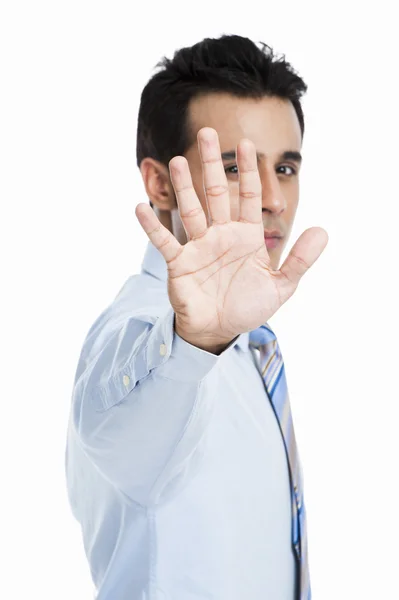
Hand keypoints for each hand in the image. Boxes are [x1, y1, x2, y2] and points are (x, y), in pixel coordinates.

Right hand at [135, 127, 327, 348]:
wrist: (219, 331)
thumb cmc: (247, 307)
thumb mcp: (281, 286)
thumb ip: (300, 260)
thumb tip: (324, 231)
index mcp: (246, 237)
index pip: (248, 196)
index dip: (249, 170)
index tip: (249, 143)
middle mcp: (221, 235)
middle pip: (217, 192)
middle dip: (214, 164)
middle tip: (208, 132)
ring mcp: (199, 247)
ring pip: (191, 209)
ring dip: (184, 186)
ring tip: (177, 160)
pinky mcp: (180, 264)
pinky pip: (164, 242)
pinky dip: (151, 226)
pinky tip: (139, 207)